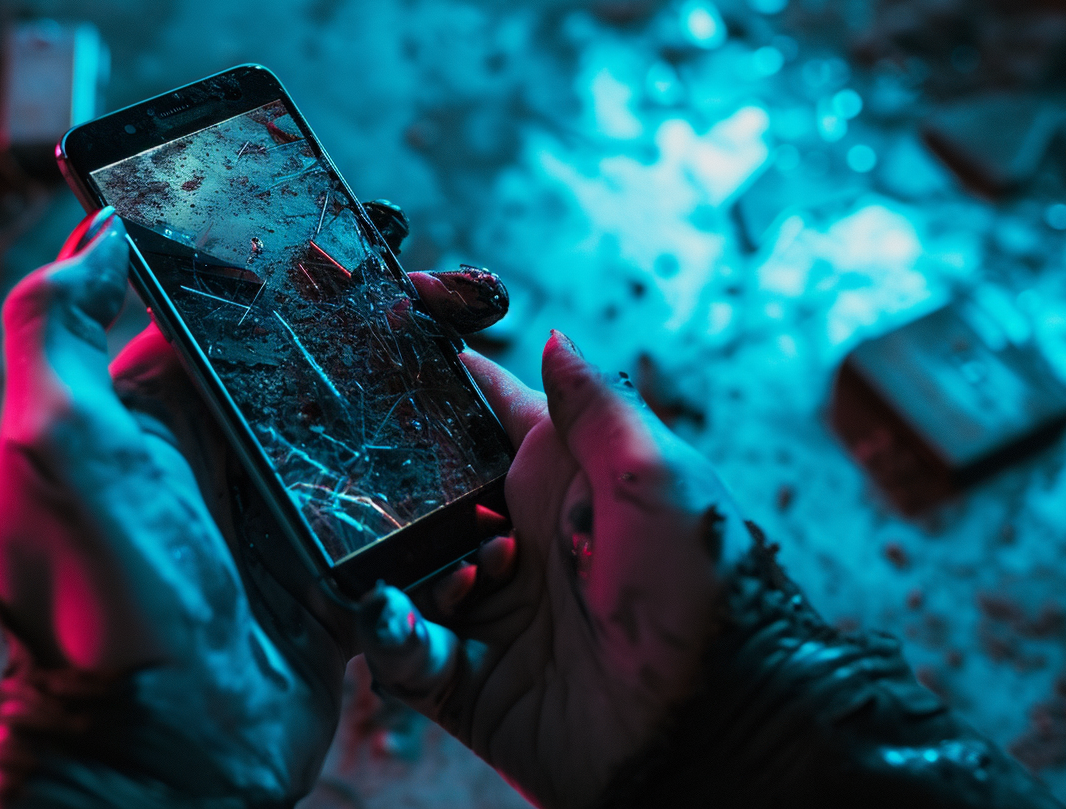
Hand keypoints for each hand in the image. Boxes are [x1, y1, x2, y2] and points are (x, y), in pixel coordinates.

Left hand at [0, 205, 510, 804]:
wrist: (166, 755)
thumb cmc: (100, 604)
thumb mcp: (54, 448)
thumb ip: (59, 326)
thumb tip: (101, 229)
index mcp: (147, 415)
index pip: (212, 307)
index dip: (265, 256)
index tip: (332, 214)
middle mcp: (216, 456)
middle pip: (299, 358)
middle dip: (361, 313)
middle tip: (434, 280)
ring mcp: (280, 513)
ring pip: (355, 422)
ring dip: (407, 383)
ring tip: (468, 337)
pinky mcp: (334, 569)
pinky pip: (391, 507)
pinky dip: (428, 476)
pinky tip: (474, 435)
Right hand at [355, 332, 751, 808]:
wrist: (713, 730)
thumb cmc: (705, 596)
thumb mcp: (659, 481)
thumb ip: (596, 408)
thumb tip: (553, 335)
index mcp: (558, 478)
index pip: (480, 411)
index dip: (432, 381)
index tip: (378, 345)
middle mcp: (513, 535)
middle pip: (420, 489)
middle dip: (387, 480)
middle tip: (353, 471)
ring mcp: (487, 606)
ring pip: (398, 564)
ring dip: (394, 560)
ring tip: (425, 567)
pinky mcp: (463, 677)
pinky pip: (398, 646)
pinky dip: (389, 632)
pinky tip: (404, 621)